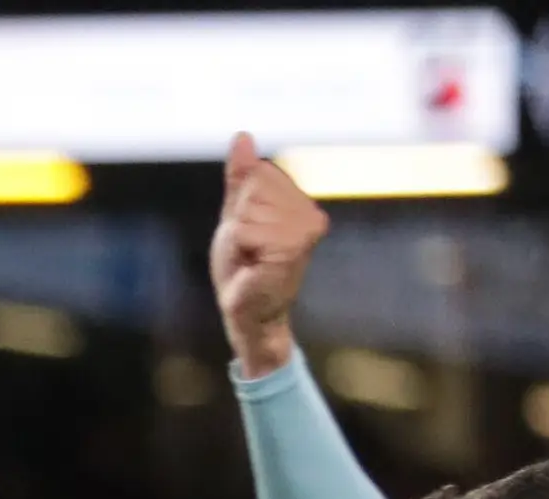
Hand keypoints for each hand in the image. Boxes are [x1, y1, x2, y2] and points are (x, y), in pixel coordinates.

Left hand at [211, 132, 329, 379]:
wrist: (248, 312)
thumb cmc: (244, 266)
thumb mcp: (238, 214)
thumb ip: (241, 177)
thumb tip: (242, 136)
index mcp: (300, 202)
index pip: (258, 173)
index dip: (242, 203)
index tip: (250, 231)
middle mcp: (310, 214)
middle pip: (252, 189)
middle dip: (239, 219)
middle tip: (249, 249)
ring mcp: (303, 232)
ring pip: (248, 209)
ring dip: (239, 237)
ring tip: (251, 258)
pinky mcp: (291, 250)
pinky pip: (246, 230)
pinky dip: (239, 248)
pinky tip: (252, 266)